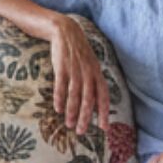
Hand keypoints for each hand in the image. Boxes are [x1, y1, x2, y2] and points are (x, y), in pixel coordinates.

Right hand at [48, 15, 108, 136]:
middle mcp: (88, 73)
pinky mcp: (62, 66)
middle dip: (86, 117)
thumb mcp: (90, 64)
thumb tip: (95, 101)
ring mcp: (75, 70)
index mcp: (97, 73)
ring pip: (75, 95)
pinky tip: (58, 109)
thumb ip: (93, 81)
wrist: (65, 31)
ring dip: (72, 111)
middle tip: (82, 131)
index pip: (103, 96)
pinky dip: (60, 98)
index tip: (104, 128)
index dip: (104, 112)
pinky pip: (61, 86)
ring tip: (69, 124)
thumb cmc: (78, 52)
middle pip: (89, 99)